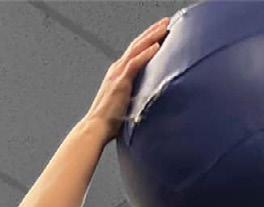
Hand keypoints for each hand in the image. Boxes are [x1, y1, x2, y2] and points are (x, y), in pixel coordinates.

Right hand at [84, 17, 169, 142]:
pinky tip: (157, 46)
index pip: (135, 51)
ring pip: (137, 49)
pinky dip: (146, 54)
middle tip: (166, 22)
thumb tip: (150, 101)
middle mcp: (117, 69)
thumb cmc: (111, 121)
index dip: (148, 39)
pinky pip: (135, 63)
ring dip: (152, 36)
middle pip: (137, 44)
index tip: (161, 32)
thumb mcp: (126, 104)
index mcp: (119, 73)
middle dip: (152, 31)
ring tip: (165, 27)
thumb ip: (136, 97)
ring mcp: (118, 74)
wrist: (96, 127)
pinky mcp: (120, 82)